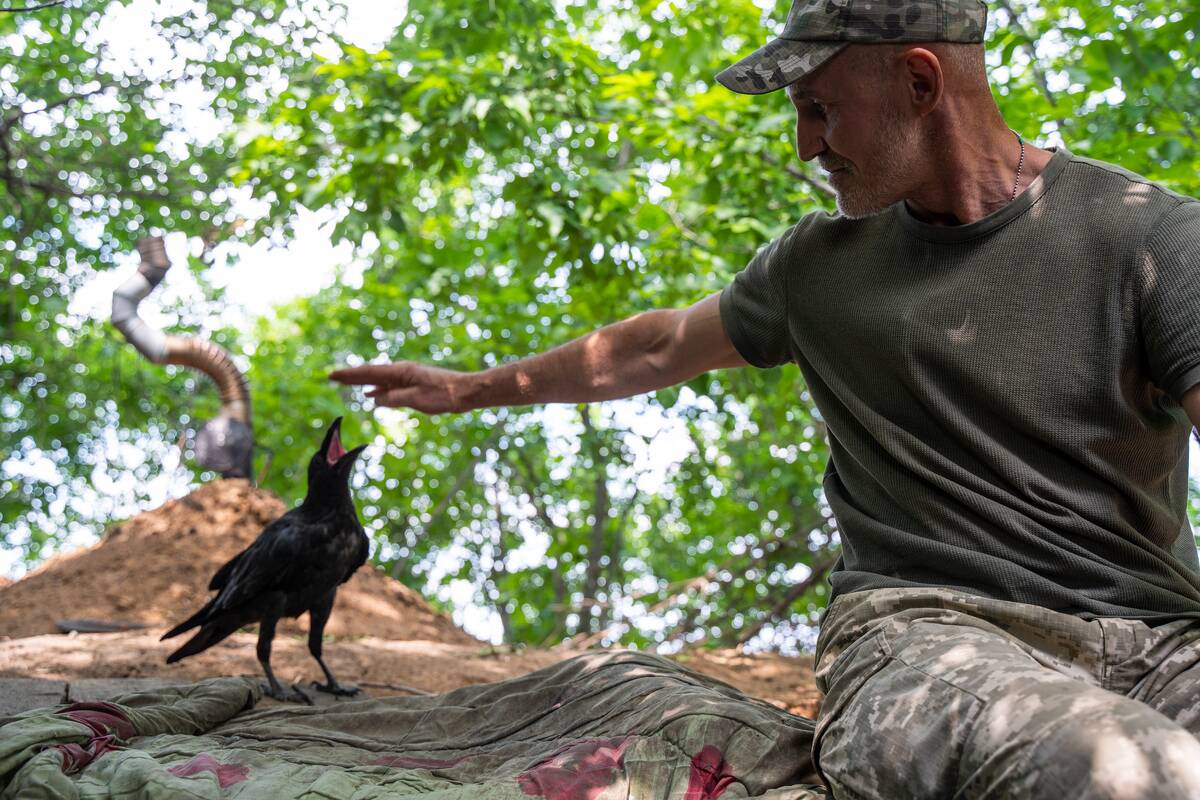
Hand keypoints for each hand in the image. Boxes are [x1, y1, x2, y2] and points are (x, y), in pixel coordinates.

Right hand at [328, 362, 471, 413]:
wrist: (466, 392)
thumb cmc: (445, 395)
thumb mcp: (418, 400)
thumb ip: (395, 399)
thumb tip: (376, 399)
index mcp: (402, 371)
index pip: (370, 373)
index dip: (350, 375)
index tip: (332, 375)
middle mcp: (402, 371)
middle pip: (371, 373)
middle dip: (351, 376)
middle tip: (331, 376)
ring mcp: (408, 378)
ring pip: (379, 380)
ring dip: (362, 382)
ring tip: (345, 383)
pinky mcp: (413, 385)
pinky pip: (389, 387)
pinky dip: (377, 389)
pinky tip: (371, 395)